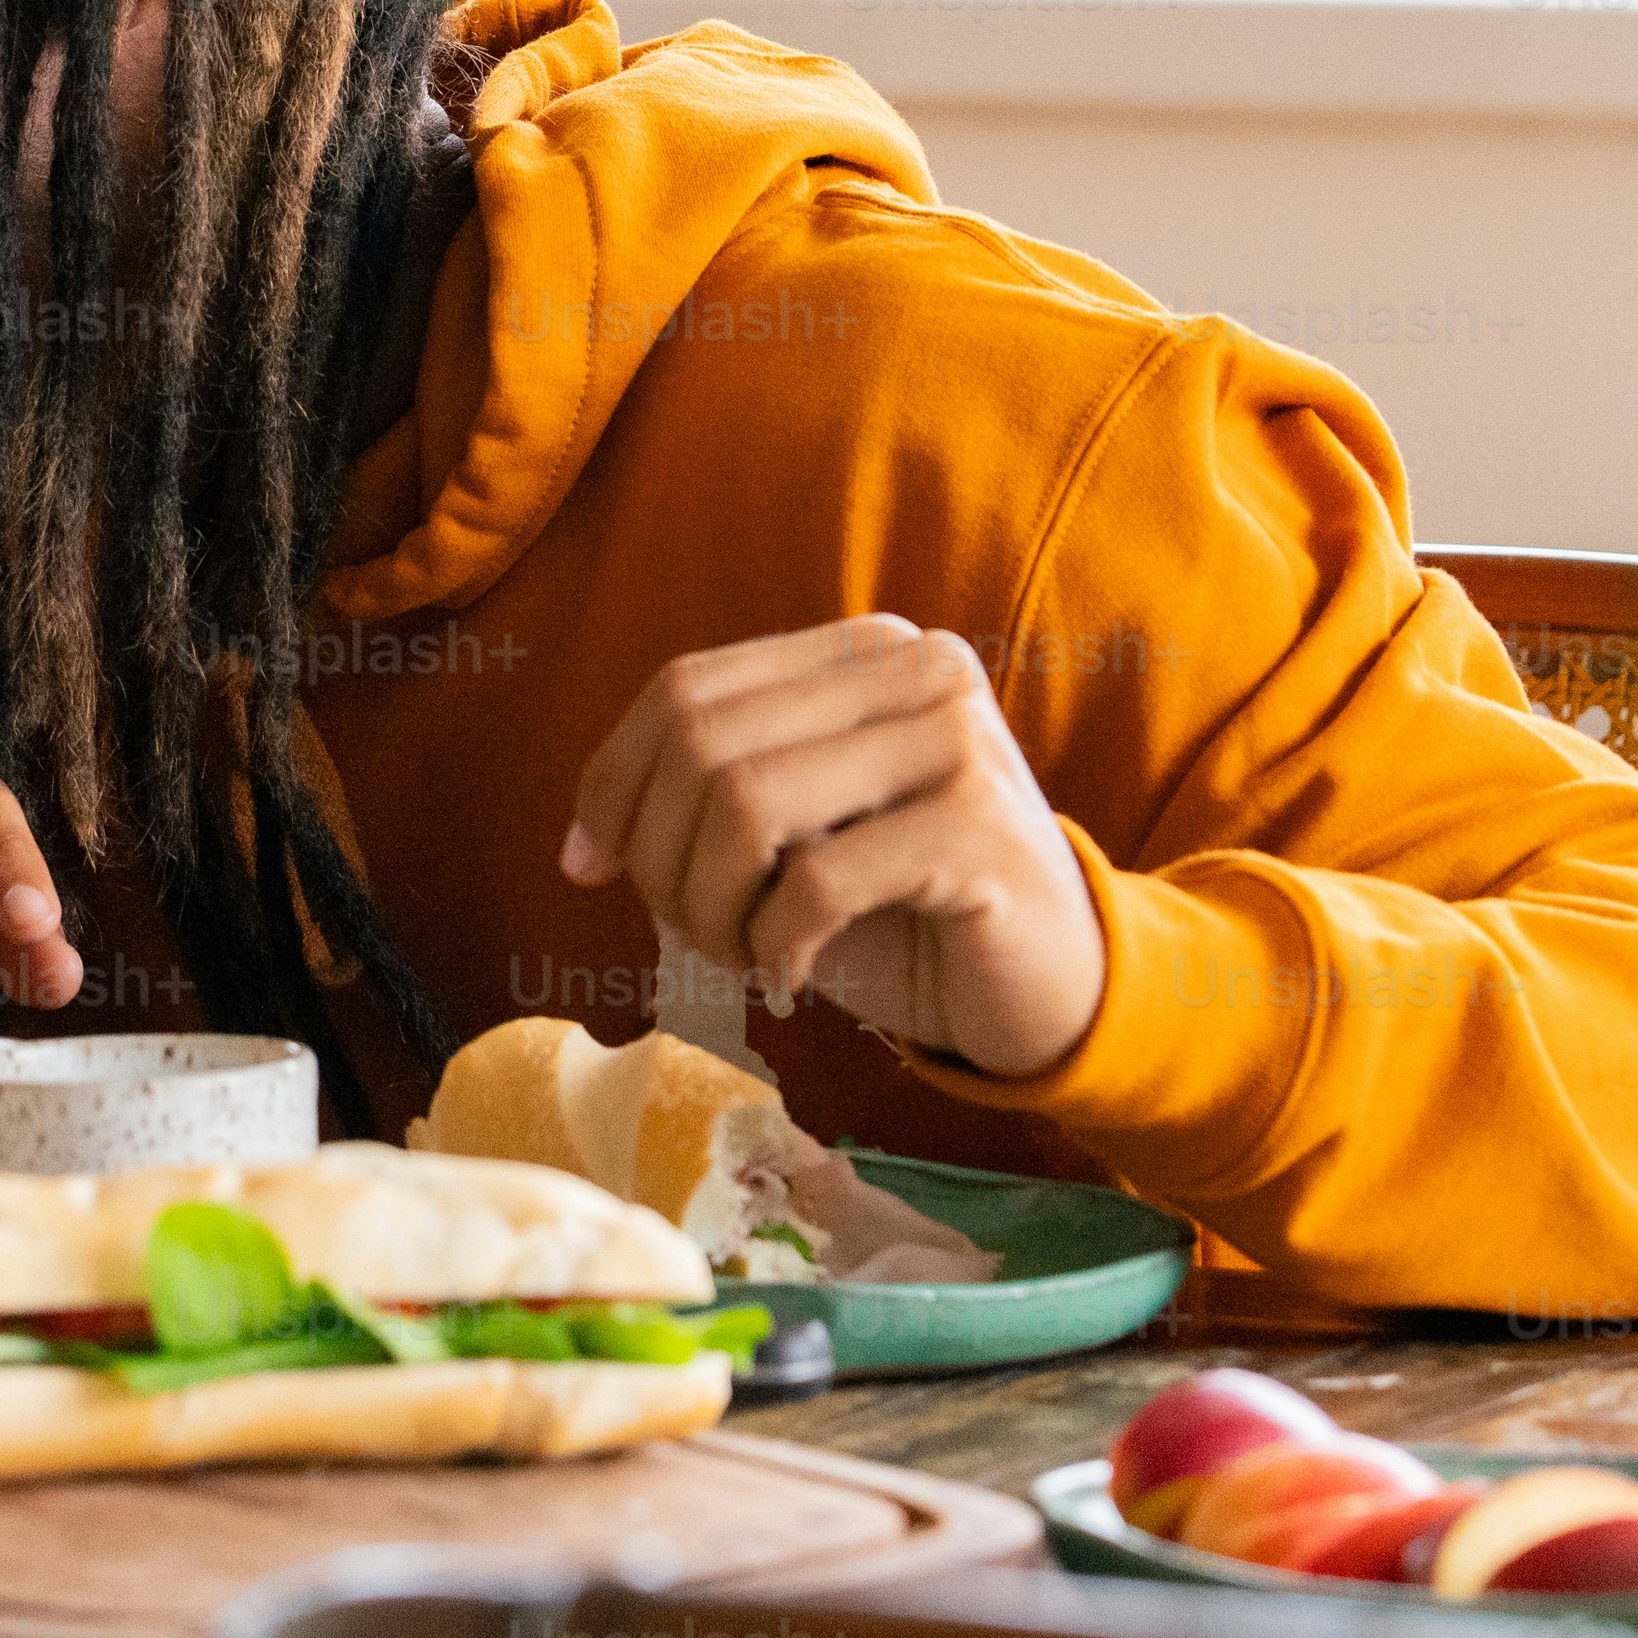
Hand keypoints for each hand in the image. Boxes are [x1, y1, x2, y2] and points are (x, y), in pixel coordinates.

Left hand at [561, 617, 1108, 1080]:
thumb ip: (711, 801)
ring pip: (746, 803)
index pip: (687, 687)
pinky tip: (795, 976)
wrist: (1051, 988)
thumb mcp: (795, 840)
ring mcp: (956, 740)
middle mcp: (917, 668)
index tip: (587, 865)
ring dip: (712, 907)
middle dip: (662, 858)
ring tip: (743, 955)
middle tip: (692, 934)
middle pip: (705, 742)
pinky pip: (814, 881)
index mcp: (865, 650)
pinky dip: (775, 945)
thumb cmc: (904, 914)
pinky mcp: (977, 829)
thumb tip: (592, 839)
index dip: (614, 780)